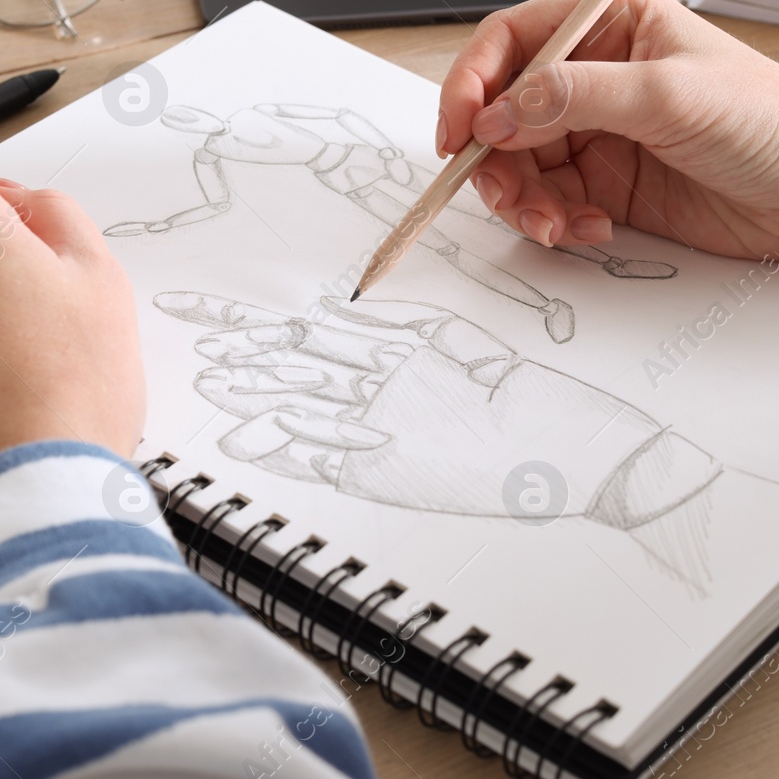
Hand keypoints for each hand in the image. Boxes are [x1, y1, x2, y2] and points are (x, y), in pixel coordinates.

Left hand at [155, 291, 717, 529]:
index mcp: (410, 348)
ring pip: (306, 395)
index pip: (318, 329)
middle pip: (299, 357)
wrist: (587, 455)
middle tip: (191, 329)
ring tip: (209, 378)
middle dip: (242, 346)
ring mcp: (393, 418)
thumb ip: (428, 342)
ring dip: (254, 387)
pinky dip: (288, 445)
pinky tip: (249, 441)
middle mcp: (392, 377)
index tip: (214, 314)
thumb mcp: (479, 361)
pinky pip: (331, 453)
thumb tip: (371, 321)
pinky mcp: (400, 464)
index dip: (260, 322)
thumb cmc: (541, 415)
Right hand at [436, 0, 778, 266]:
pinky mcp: (608, 186)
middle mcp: (596, 76)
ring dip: (521, 199)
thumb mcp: (670, 95)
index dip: (472, 81)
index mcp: (611, 25)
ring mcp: (600, 134)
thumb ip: (576, 98)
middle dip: (492, 157)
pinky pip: (549, 202)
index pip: (513, 41)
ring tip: (554, 223)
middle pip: (502, 111)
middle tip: (503, 191)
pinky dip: (554, 222)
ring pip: (518, 165)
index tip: (459, 130)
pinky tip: (588, 228)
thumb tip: (499, 112)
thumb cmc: (771, 119)